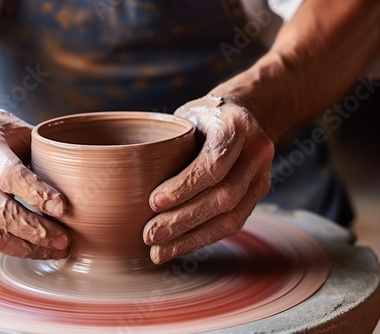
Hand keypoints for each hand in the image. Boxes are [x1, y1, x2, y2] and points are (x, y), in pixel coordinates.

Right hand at [0, 107, 69, 258]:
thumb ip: (43, 153)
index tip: (63, 208)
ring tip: (56, 250)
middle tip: (65, 240)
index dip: (37, 194)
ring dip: (28, 248)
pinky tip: (37, 246)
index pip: (9, 175)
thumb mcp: (17, 129)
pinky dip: (15, 247)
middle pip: (0, 213)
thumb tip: (81, 181)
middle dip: (37, 231)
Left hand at [143, 95, 273, 263]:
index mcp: (236, 125)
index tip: (153, 202)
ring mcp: (263, 175)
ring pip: (231, 217)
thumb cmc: (204, 118)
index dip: (184, 186)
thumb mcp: (186, 117)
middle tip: (150, 235)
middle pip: (224, 196)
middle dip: (184, 220)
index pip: (213, 163)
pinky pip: (234, 224)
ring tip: (160, 251)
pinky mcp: (258, 195)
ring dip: (192, 238)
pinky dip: (203, 238)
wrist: (244, 114)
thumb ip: (169, 143)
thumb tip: (129, 179)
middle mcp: (257, 151)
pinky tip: (179, 247)